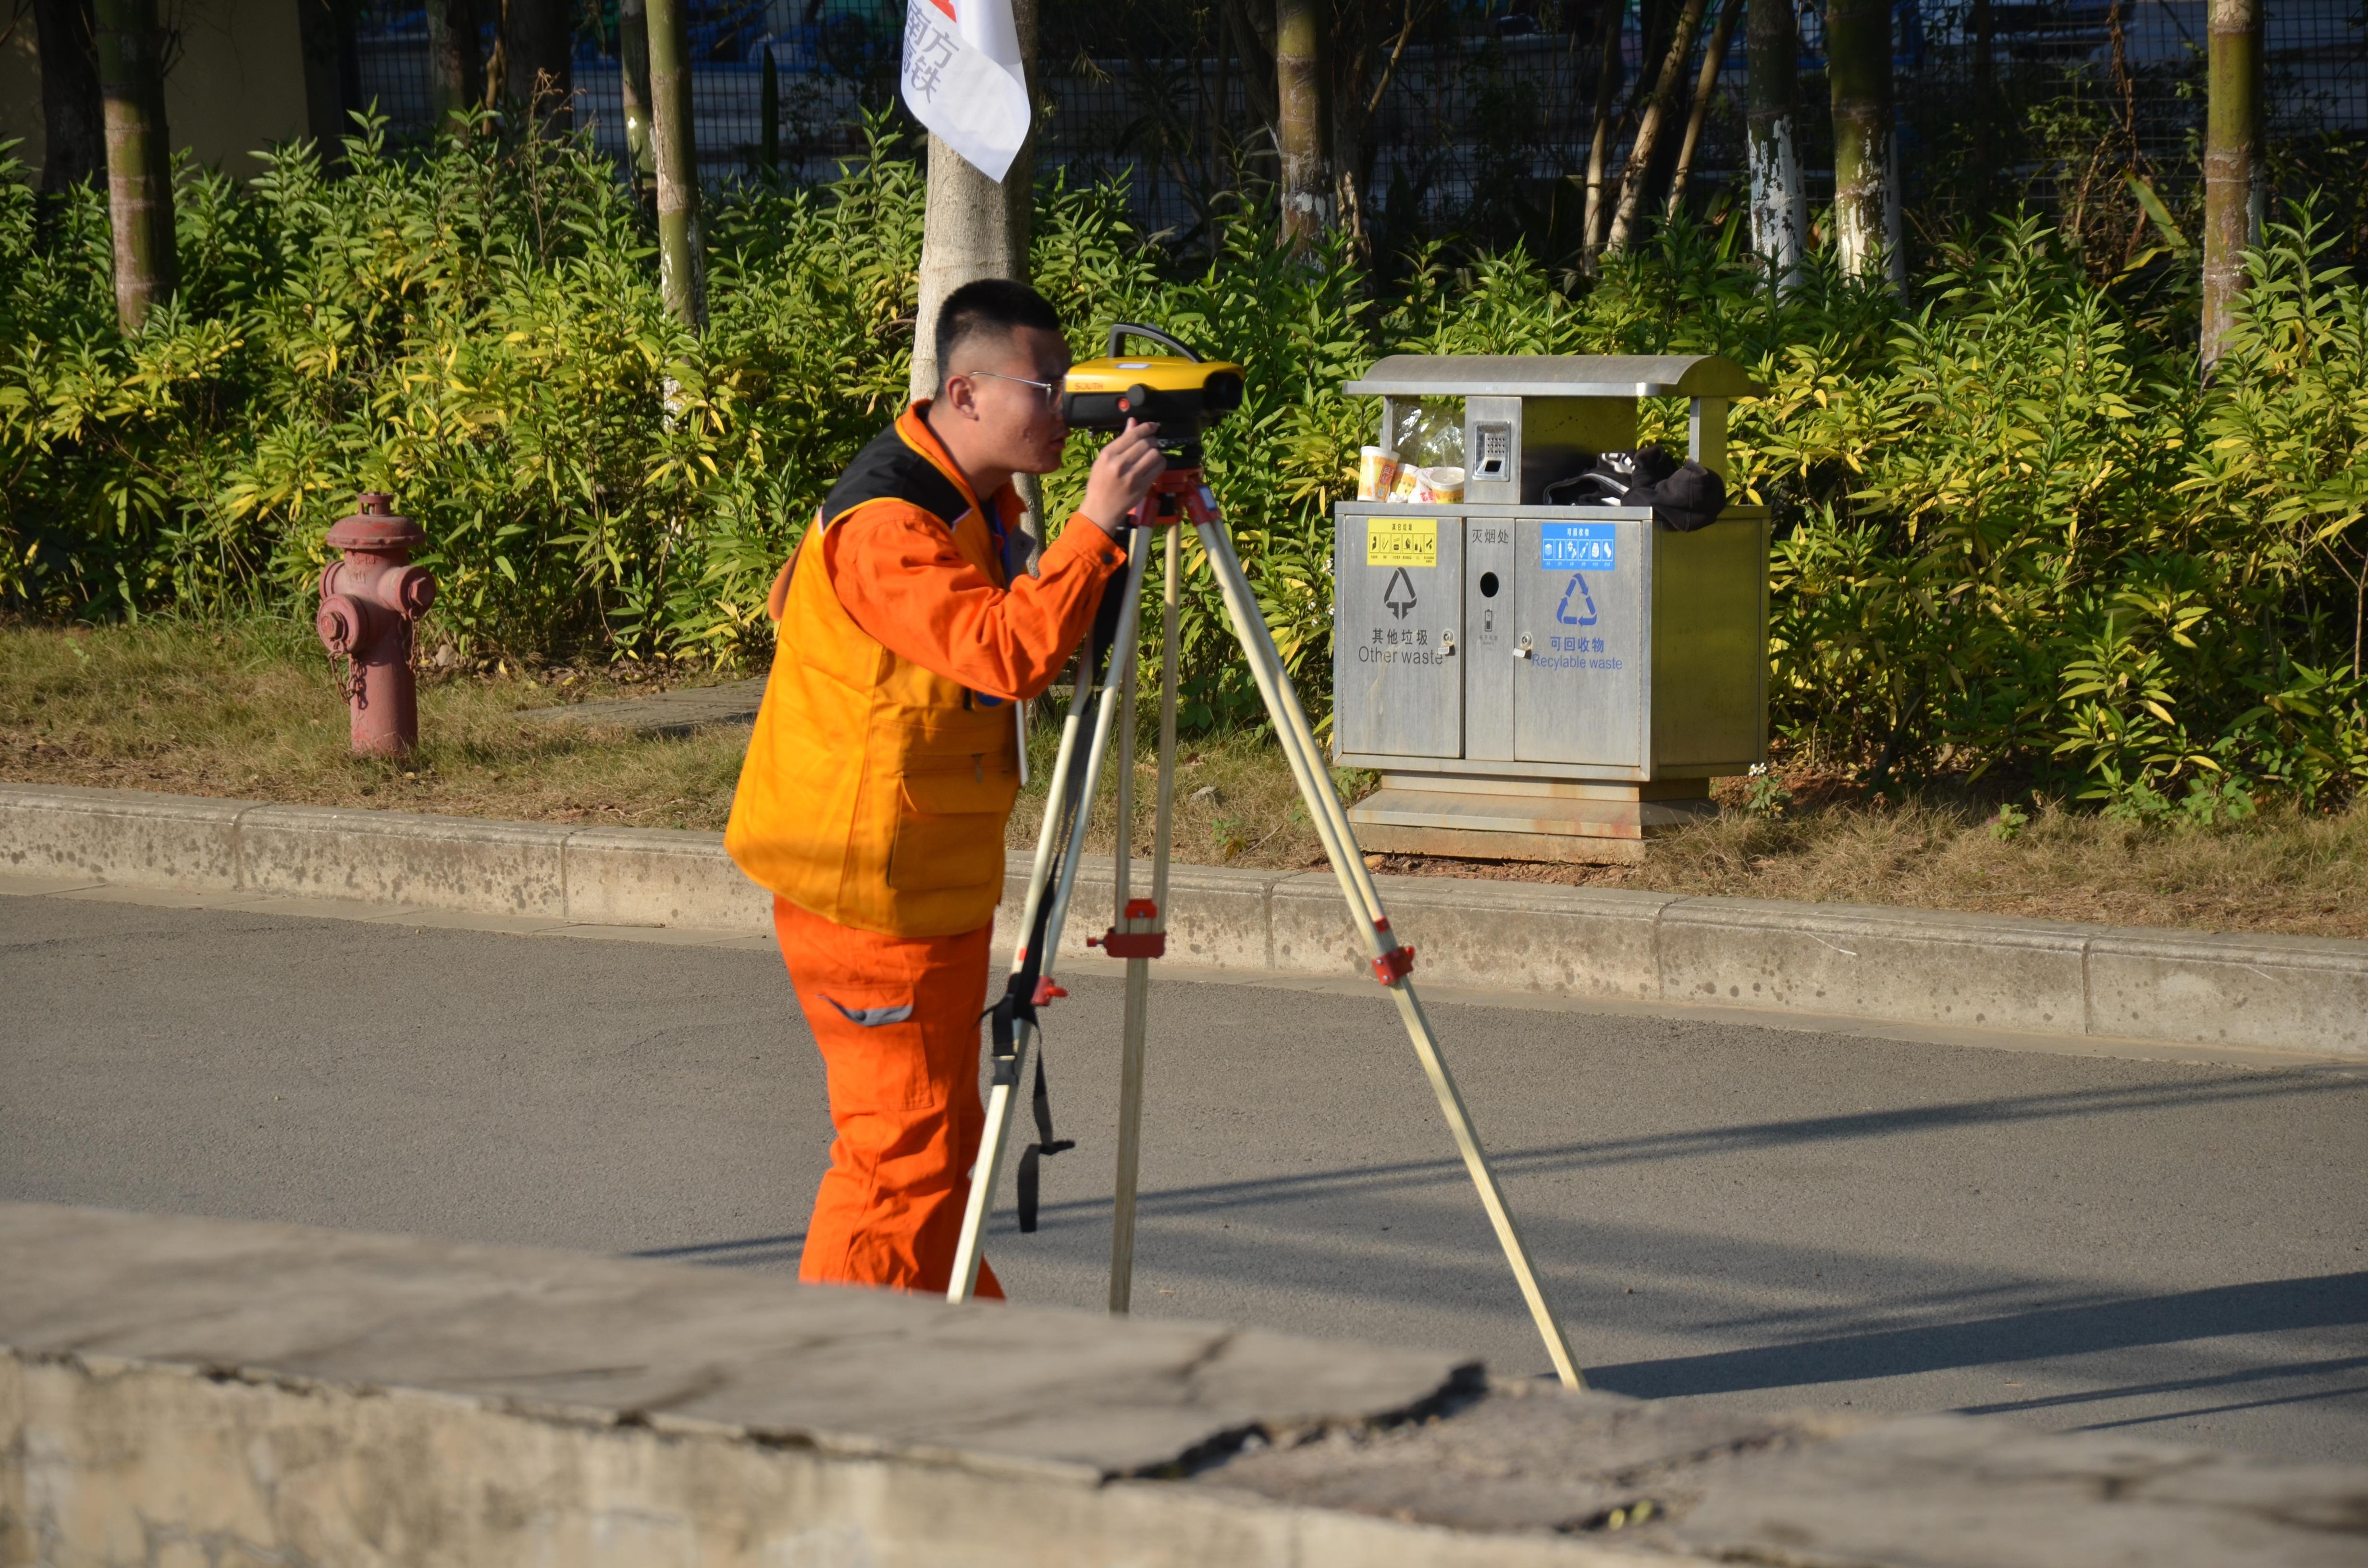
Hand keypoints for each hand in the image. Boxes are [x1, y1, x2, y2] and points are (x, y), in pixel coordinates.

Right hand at [1079, 420, 1165, 536]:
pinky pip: (1159, 467)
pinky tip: (1154, 465)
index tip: (1153, 426)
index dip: (1146, 427)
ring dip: (1156, 452)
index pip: (1133, 435)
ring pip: (1155, 454)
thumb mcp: (1103, 460)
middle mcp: (1119, 464)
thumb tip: (1133, 422)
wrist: (1101, 510)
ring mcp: (1132, 476)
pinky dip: (1160, 463)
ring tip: (1151, 456)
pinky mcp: (1142, 486)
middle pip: (1146, 443)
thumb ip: (1120, 441)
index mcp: (1108, 454)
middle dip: (1152, 441)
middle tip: (1151, 444)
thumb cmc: (1100, 483)